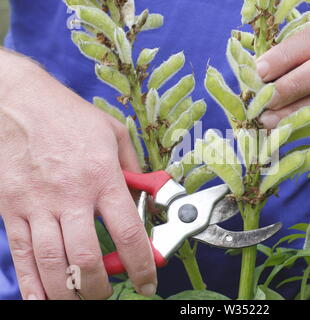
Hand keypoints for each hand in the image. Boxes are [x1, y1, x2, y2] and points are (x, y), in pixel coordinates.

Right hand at [0, 52, 155, 299]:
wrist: (15, 101)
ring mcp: (36, 205)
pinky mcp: (10, 209)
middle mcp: (70, 196)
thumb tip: (147, 197)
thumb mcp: (113, 133)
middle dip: (101, 287)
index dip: (141, 265)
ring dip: (69, 292)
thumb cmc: (68, 116)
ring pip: (52, 265)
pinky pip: (21, 255)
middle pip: (87, 258)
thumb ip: (134, 168)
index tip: (148, 282)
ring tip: (82, 298)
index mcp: (101, 176)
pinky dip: (32, 284)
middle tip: (109, 292)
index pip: (127, 232)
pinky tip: (42, 299)